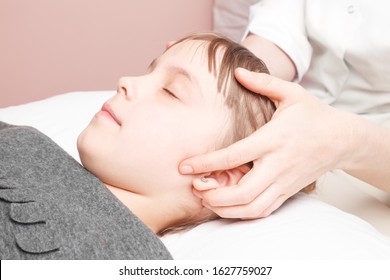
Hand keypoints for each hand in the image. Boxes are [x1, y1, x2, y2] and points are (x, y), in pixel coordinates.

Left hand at [180, 68, 354, 218]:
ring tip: (207, 199)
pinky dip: (242, 214)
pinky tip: (227, 206)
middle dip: (213, 195)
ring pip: (252, 207)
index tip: (184, 166)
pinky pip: (263, 211)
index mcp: (273, 139)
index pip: (234, 156)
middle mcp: (277, 165)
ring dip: (226, 209)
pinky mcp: (288, 191)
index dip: (206, 163)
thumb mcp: (292, 93)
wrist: (342, 139)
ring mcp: (284, 182)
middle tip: (194, 188)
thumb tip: (237, 71)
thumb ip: (263, 82)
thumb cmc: (313, 115)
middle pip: (243, 192)